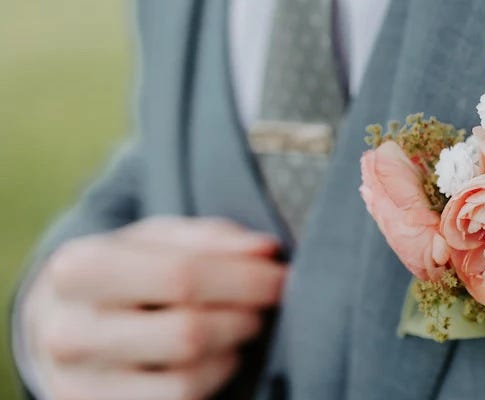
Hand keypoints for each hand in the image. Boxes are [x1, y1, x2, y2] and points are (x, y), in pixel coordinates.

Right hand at [22, 216, 286, 399]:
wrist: (63, 323)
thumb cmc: (127, 270)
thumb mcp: (157, 239)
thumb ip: (212, 239)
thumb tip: (266, 251)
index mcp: (79, 270)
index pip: (182, 277)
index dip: (246, 278)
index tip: (282, 274)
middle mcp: (68, 333)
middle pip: (189, 332)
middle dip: (246, 314)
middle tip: (269, 300)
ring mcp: (80, 384)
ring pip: (189, 376)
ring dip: (234, 347)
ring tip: (244, 322)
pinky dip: (216, 375)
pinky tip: (221, 353)